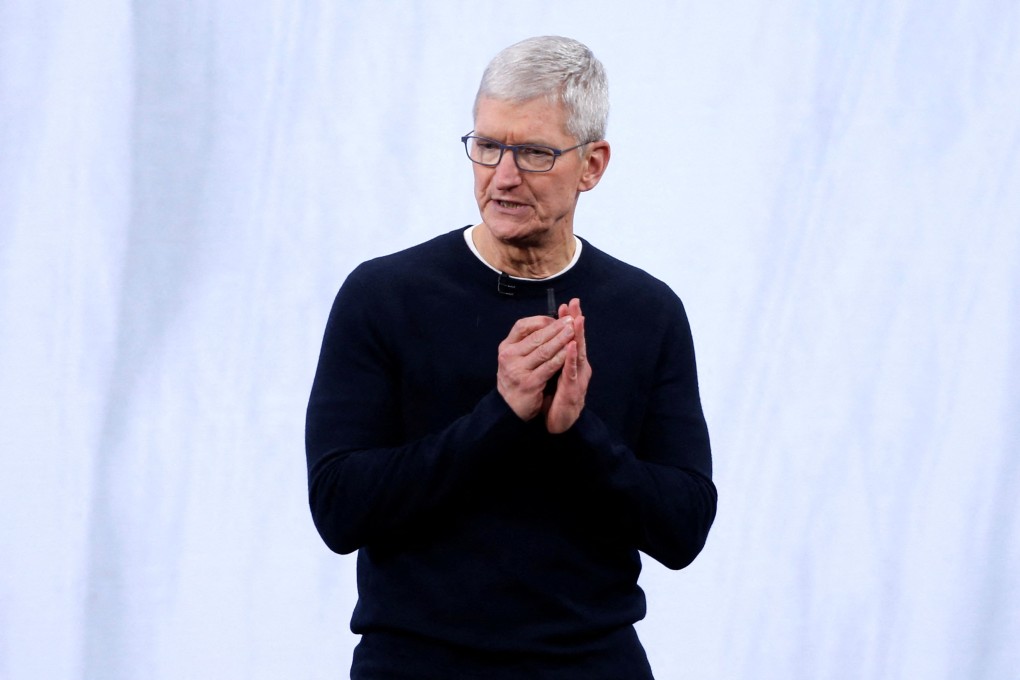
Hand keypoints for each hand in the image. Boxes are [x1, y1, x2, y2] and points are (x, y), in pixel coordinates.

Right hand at [497, 313, 575, 421]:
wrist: (509, 408)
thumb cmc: (517, 378)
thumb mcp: (515, 358)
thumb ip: (527, 343)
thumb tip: (548, 324)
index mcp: (506, 347)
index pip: (522, 326)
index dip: (540, 320)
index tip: (556, 319)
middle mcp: (509, 356)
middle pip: (536, 336)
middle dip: (556, 327)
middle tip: (571, 320)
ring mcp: (518, 370)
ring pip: (544, 350)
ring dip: (561, 339)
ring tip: (574, 331)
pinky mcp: (529, 383)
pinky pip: (549, 366)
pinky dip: (561, 357)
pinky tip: (571, 351)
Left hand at [544, 298, 590, 433]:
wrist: (561, 425)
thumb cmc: (558, 400)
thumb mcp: (556, 375)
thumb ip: (556, 359)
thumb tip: (552, 342)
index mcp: (573, 364)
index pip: (572, 338)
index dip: (571, 321)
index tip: (567, 304)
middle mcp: (579, 369)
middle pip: (578, 341)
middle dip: (576, 321)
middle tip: (575, 302)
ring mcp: (577, 379)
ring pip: (579, 353)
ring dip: (578, 335)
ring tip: (577, 318)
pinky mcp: (573, 391)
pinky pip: (572, 373)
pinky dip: (572, 358)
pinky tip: (571, 346)